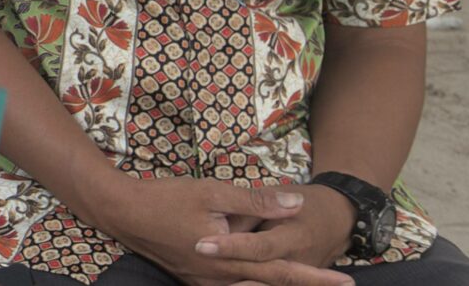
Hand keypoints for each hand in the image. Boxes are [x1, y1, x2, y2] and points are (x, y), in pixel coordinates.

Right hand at [78, 176, 342, 285]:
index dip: (315, 278)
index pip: (282, 272)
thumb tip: (296, 203)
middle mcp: (220, 278)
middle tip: (336, 281)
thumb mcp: (214, 192)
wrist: (122, 212)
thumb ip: (257, 201)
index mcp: (229, 260)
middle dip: (304, 283)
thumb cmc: (167, 199)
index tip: (346, 281)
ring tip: (304, 277)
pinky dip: (251, 283)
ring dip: (277, 283)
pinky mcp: (193, 278)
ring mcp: (205, 282)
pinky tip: (257, 277)